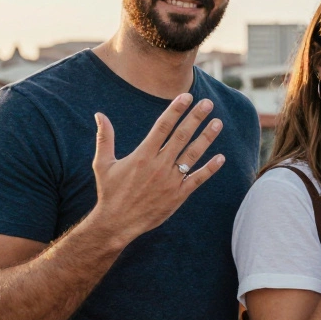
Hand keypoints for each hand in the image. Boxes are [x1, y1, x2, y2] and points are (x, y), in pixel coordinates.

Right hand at [90, 94, 224, 243]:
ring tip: (217, 123)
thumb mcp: (102, 164)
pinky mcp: (178, 195)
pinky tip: (221, 157)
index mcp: (142, 155)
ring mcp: (171, 180)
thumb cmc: (110, 192)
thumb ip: (104, 138)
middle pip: (181, 136)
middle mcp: (159, 165)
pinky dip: (210, 169)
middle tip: (207, 103)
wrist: (117, 223)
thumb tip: (99, 115)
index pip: (162, 127)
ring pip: (192, 155)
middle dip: (195, 118)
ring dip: (206, 138)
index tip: (186, 96)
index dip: (176, 110)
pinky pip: (197, 179)